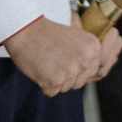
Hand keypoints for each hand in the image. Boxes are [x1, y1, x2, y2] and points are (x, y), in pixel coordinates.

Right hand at [3, 17, 117, 94]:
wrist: (25, 29)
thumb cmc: (47, 33)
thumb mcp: (76, 36)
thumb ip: (88, 54)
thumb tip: (97, 71)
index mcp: (94, 48)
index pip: (90, 71)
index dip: (75, 67)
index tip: (64, 57)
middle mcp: (85, 60)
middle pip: (78, 82)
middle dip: (65, 76)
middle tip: (53, 59)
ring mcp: (70, 72)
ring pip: (65, 88)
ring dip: (55, 80)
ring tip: (46, 62)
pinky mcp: (54, 81)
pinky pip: (51, 92)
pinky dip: (44, 84)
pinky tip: (40, 68)